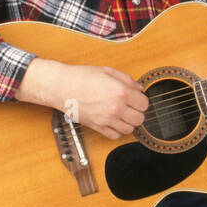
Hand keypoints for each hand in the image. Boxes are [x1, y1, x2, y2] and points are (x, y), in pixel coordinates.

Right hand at [16, 58, 148, 138]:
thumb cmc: (82, 76)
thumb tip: (139, 88)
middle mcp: (115, 108)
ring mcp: (106, 119)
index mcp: (120, 92)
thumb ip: (127, 79)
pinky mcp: (97, 127)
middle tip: (129, 107)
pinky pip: (115, 136)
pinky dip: (116, 130)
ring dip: (128, 123)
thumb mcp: (108, 71)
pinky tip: (112, 121)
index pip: (144, 104)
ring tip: (121, 114)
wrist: (62, 86)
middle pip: (140, 119)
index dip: (141, 100)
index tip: (135, 98)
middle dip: (137, 112)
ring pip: (129, 130)